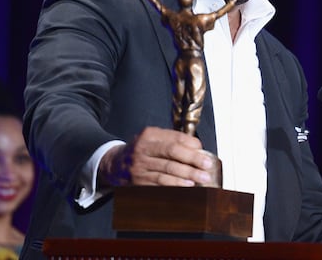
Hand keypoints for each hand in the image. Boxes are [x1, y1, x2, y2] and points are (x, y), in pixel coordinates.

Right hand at [98, 126, 214, 186]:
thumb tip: (198, 148)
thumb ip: (173, 140)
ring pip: (167, 170)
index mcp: (149, 135)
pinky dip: (175, 185)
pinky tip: (187, 186)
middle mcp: (142, 148)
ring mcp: (139, 166)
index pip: (174, 138)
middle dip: (193, 159)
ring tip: (201, 178)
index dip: (191, 145)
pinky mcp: (138, 181)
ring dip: (187, 175)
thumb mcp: (153, 139)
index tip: (203, 151)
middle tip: (207, 165)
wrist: (114, 164)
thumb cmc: (142, 150)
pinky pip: (160, 183)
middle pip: (172, 152)